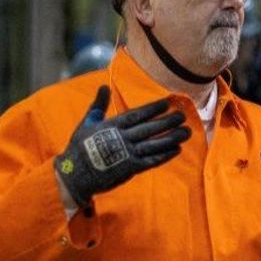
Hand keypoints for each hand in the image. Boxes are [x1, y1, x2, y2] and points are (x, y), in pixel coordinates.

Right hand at [54, 86, 189, 206]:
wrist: (74, 175)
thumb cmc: (79, 147)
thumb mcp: (87, 123)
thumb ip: (98, 105)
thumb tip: (104, 86)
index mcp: (112, 126)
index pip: (137, 115)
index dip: (153, 109)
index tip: (167, 103)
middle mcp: (121, 138)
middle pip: (149, 128)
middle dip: (167, 121)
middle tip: (182, 116)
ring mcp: (127, 154)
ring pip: (154, 144)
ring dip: (171, 138)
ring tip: (186, 132)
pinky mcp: (130, 168)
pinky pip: (151, 160)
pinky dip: (164, 155)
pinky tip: (176, 149)